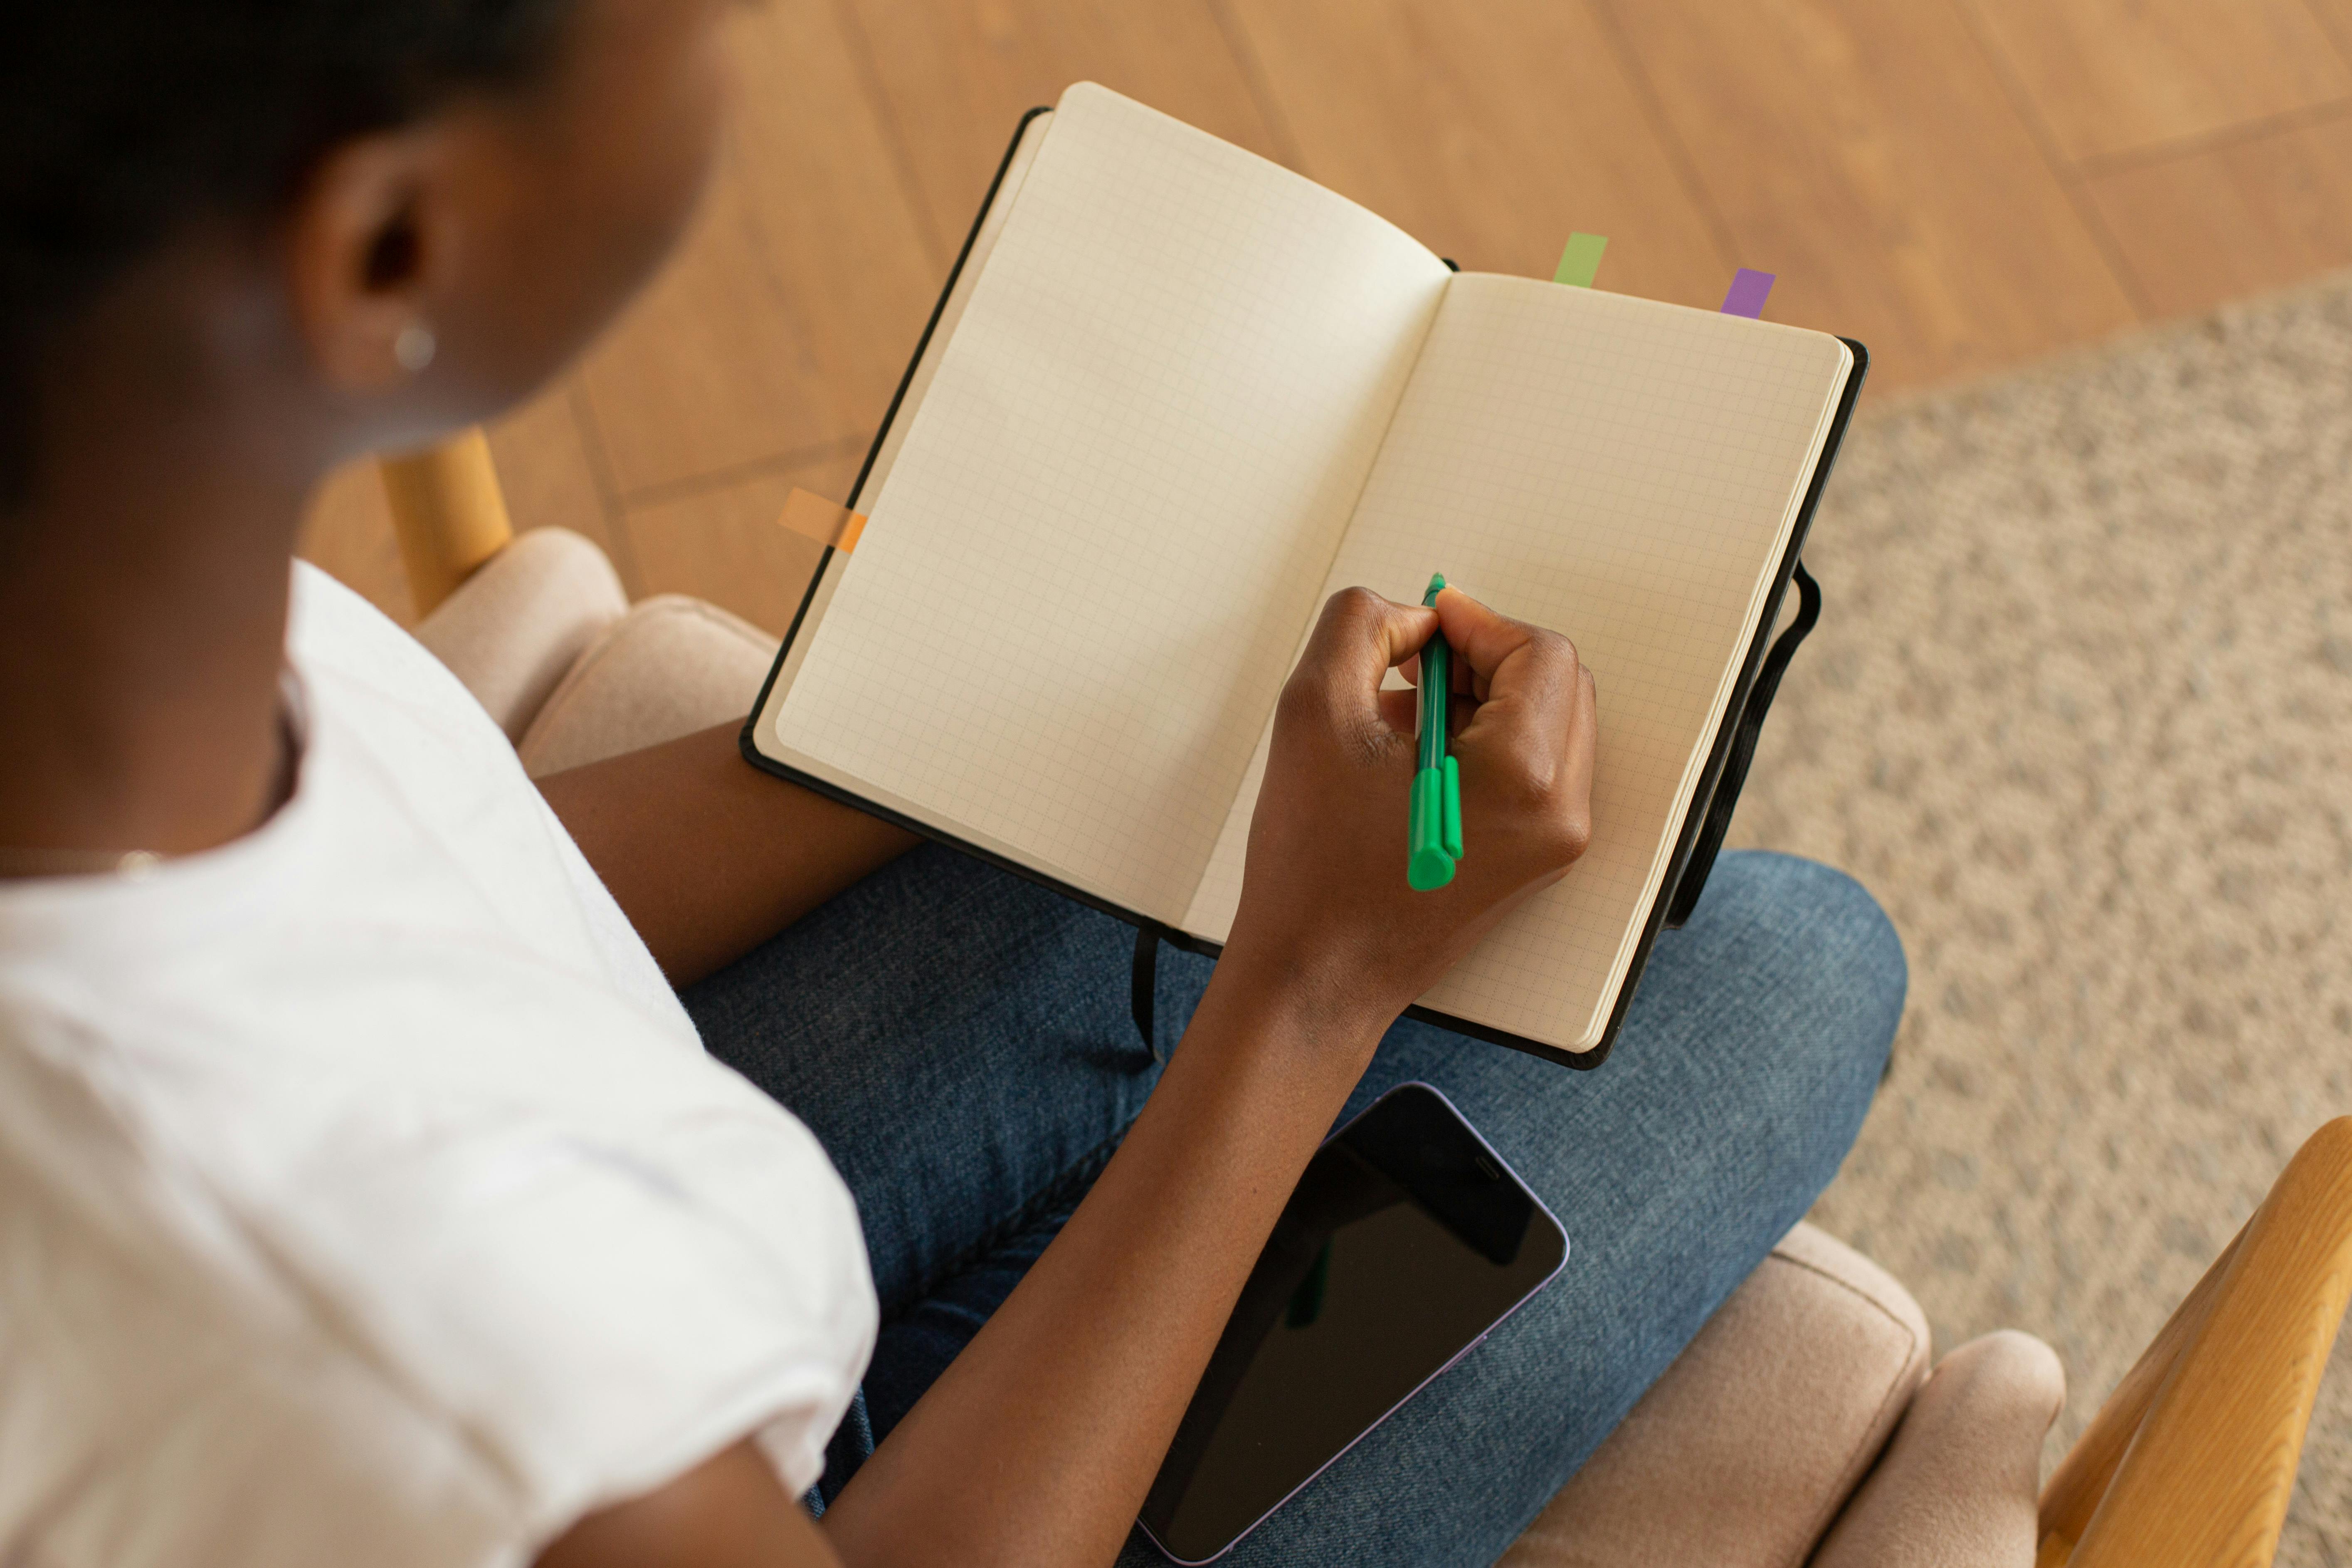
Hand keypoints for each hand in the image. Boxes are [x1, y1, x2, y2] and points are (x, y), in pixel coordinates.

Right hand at [1222, 585, 1597, 1039]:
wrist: (1317, 977)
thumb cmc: (1314, 867)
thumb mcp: (1314, 710)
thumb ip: (1361, 625)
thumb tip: (1414, 619)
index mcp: (1523, 776)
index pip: (1539, 654)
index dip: (1478, 623)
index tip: (1422, 629)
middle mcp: (1558, 814)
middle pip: (1556, 685)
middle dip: (1485, 660)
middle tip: (1412, 669)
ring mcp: (1554, 844)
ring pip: (1546, 725)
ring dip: (1482, 701)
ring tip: (1402, 723)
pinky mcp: (1535, 862)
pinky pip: (1533, 771)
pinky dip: (1484, 745)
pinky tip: (1416, 763)